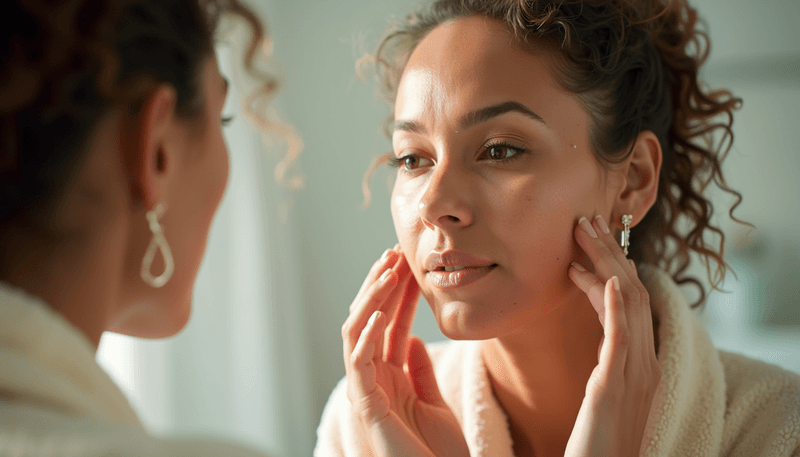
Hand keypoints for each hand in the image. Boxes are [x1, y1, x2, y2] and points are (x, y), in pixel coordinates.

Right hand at [342, 246, 468, 456]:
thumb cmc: (437, 452)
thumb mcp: (433, 402)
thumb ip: (419, 371)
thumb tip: (411, 339)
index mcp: (389, 377)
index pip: (390, 324)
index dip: (397, 292)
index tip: (406, 263)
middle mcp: (373, 379)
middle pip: (370, 321)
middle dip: (381, 286)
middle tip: (394, 253)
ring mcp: (367, 391)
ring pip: (357, 333)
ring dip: (372, 299)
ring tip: (388, 271)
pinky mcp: (366, 405)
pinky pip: (359, 362)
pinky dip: (368, 333)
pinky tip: (382, 311)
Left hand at [565, 215, 660, 456]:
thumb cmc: (597, 443)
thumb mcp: (604, 394)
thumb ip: (607, 364)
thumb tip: (601, 344)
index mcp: (642, 363)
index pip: (628, 302)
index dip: (608, 267)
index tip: (584, 243)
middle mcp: (644, 363)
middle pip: (630, 292)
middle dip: (607, 253)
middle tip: (584, 219)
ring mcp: (634, 374)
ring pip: (625, 303)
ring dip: (605, 263)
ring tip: (583, 232)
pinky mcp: (613, 387)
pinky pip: (619, 337)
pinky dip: (611, 303)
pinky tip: (600, 277)